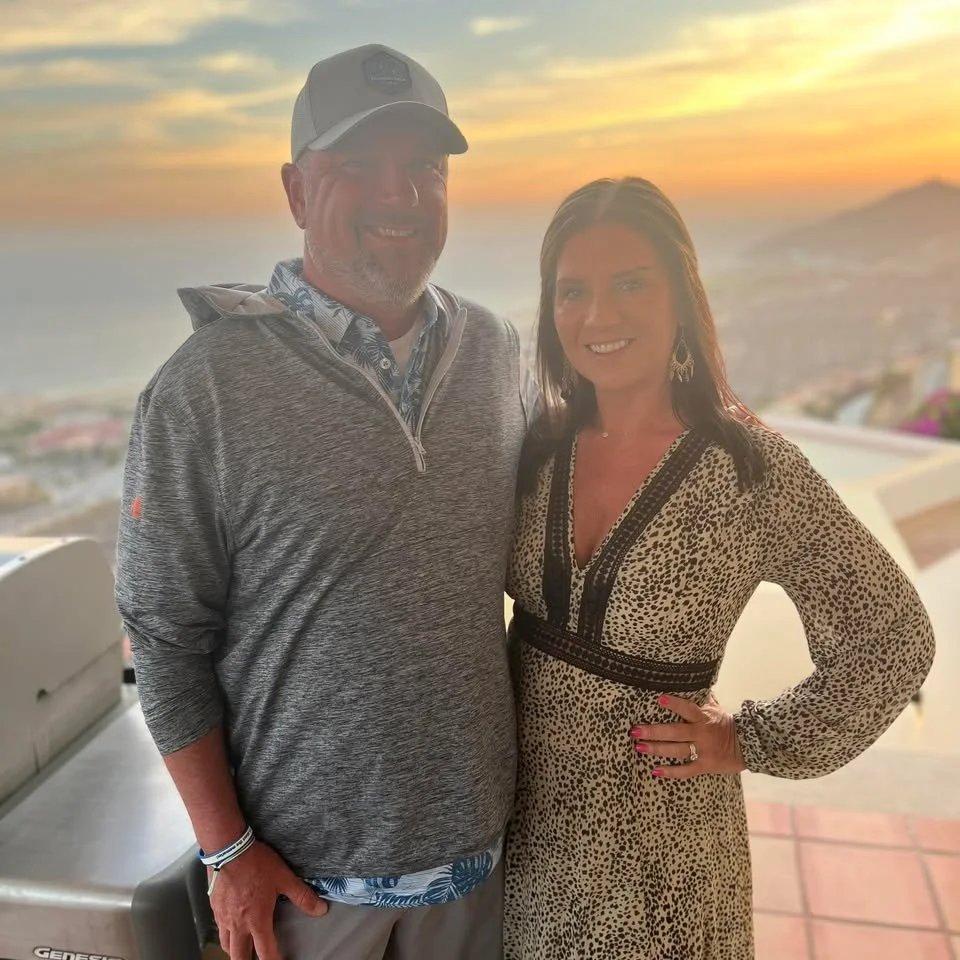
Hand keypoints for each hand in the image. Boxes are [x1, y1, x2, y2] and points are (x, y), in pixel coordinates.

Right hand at [210, 841, 327, 959]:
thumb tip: (320, 909)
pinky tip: (231, 926)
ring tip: (244, 947)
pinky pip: (219, 929)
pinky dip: (226, 934)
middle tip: (257, 958)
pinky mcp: (214, 908)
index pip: (265, 952)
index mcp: (256, 920)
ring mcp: (223, 917)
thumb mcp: (283, 878)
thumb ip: (302, 896)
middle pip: (239, 956)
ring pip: (226, 945)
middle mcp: (237, 924)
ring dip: (236, 950)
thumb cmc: (255, 863)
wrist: (228, 849)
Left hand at [630, 692, 745, 779]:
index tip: (659, 699)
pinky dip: (671, 772)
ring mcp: (703, 751)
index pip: (687, 709)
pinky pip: (686, 770)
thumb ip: (703, 697)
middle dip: (654, 731)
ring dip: (657, 749)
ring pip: (677, 750)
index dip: (674, 704)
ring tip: (639, 747)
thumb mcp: (716, 708)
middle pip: (675, 732)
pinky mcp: (705, 766)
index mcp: (704, 717)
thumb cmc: (726, 724)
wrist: (747, 745)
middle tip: (635, 730)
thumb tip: (693, 679)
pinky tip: (655, 770)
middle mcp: (702, 734)